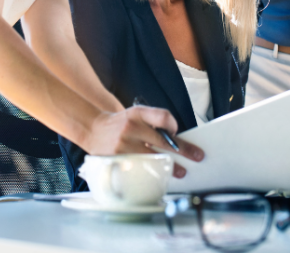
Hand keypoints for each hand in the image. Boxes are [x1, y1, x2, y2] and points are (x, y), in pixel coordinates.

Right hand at [84, 106, 203, 177]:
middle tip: (196, 156)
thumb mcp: (136, 114)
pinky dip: (151, 173)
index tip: (177, 133)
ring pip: (153, 158)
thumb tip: (176, 139)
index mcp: (137, 113)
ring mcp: (123, 145)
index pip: (162, 116)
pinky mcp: (117, 159)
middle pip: (163, 141)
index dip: (173, 125)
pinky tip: (158, 176)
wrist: (93, 129)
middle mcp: (130, 127)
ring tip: (180, 172)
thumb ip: (154, 122)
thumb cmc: (121, 124)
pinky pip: (139, 168)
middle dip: (183, 150)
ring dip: (169, 166)